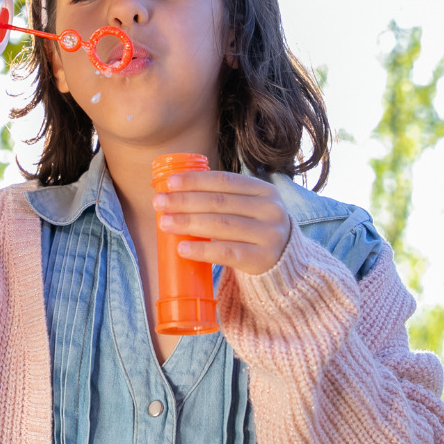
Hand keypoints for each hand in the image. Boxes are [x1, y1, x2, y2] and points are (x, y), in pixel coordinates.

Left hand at [153, 171, 291, 275]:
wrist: (284, 263)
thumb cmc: (255, 230)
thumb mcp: (248, 208)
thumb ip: (223, 198)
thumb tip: (174, 192)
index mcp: (264, 190)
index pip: (225, 181)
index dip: (195, 181)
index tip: (170, 183)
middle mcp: (270, 209)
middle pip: (219, 202)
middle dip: (185, 201)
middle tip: (159, 203)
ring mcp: (269, 235)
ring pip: (221, 226)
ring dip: (188, 223)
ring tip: (164, 223)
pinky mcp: (263, 259)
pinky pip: (227, 253)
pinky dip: (202, 250)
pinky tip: (182, 249)